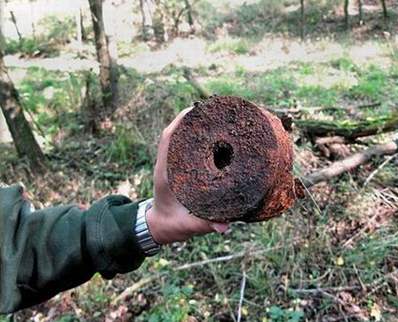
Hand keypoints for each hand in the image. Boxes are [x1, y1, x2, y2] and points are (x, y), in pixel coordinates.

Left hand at [146, 107, 228, 244]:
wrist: (161, 226)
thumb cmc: (173, 224)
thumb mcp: (189, 225)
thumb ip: (205, 225)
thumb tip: (224, 226)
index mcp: (165, 173)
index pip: (168, 140)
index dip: (181, 122)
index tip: (197, 109)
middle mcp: (168, 164)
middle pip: (176, 132)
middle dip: (193, 118)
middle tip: (214, 107)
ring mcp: (172, 163)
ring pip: (180, 136)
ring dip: (195, 124)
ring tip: (216, 113)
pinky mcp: (179, 167)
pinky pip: (186, 145)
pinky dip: (198, 135)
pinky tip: (215, 132)